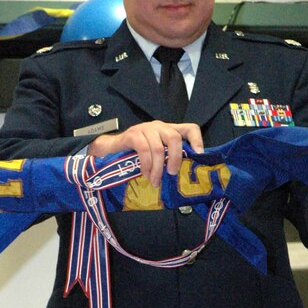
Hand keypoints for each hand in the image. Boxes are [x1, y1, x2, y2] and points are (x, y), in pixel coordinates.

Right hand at [88, 121, 203, 186]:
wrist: (110, 149)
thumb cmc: (135, 154)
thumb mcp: (156, 155)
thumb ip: (169, 158)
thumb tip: (184, 174)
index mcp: (168, 130)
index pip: (190, 128)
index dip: (197, 140)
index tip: (198, 156)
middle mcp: (158, 126)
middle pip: (174, 138)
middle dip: (175, 158)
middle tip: (171, 173)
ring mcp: (145, 129)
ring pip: (158, 148)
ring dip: (158, 168)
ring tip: (155, 180)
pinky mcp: (132, 134)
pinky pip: (143, 150)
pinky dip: (146, 165)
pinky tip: (145, 174)